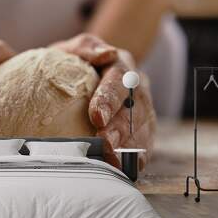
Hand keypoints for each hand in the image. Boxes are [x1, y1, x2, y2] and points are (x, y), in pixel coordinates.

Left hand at [53, 34, 155, 169]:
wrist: (87, 74)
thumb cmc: (73, 64)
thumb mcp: (72, 50)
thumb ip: (85, 47)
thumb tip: (106, 53)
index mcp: (121, 65)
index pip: (120, 80)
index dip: (110, 99)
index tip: (97, 117)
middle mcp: (137, 86)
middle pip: (136, 108)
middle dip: (121, 129)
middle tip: (105, 145)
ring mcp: (143, 108)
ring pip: (144, 128)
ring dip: (130, 147)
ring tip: (113, 162)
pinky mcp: (143, 127)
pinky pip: (145, 143)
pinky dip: (137, 157)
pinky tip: (127, 169)